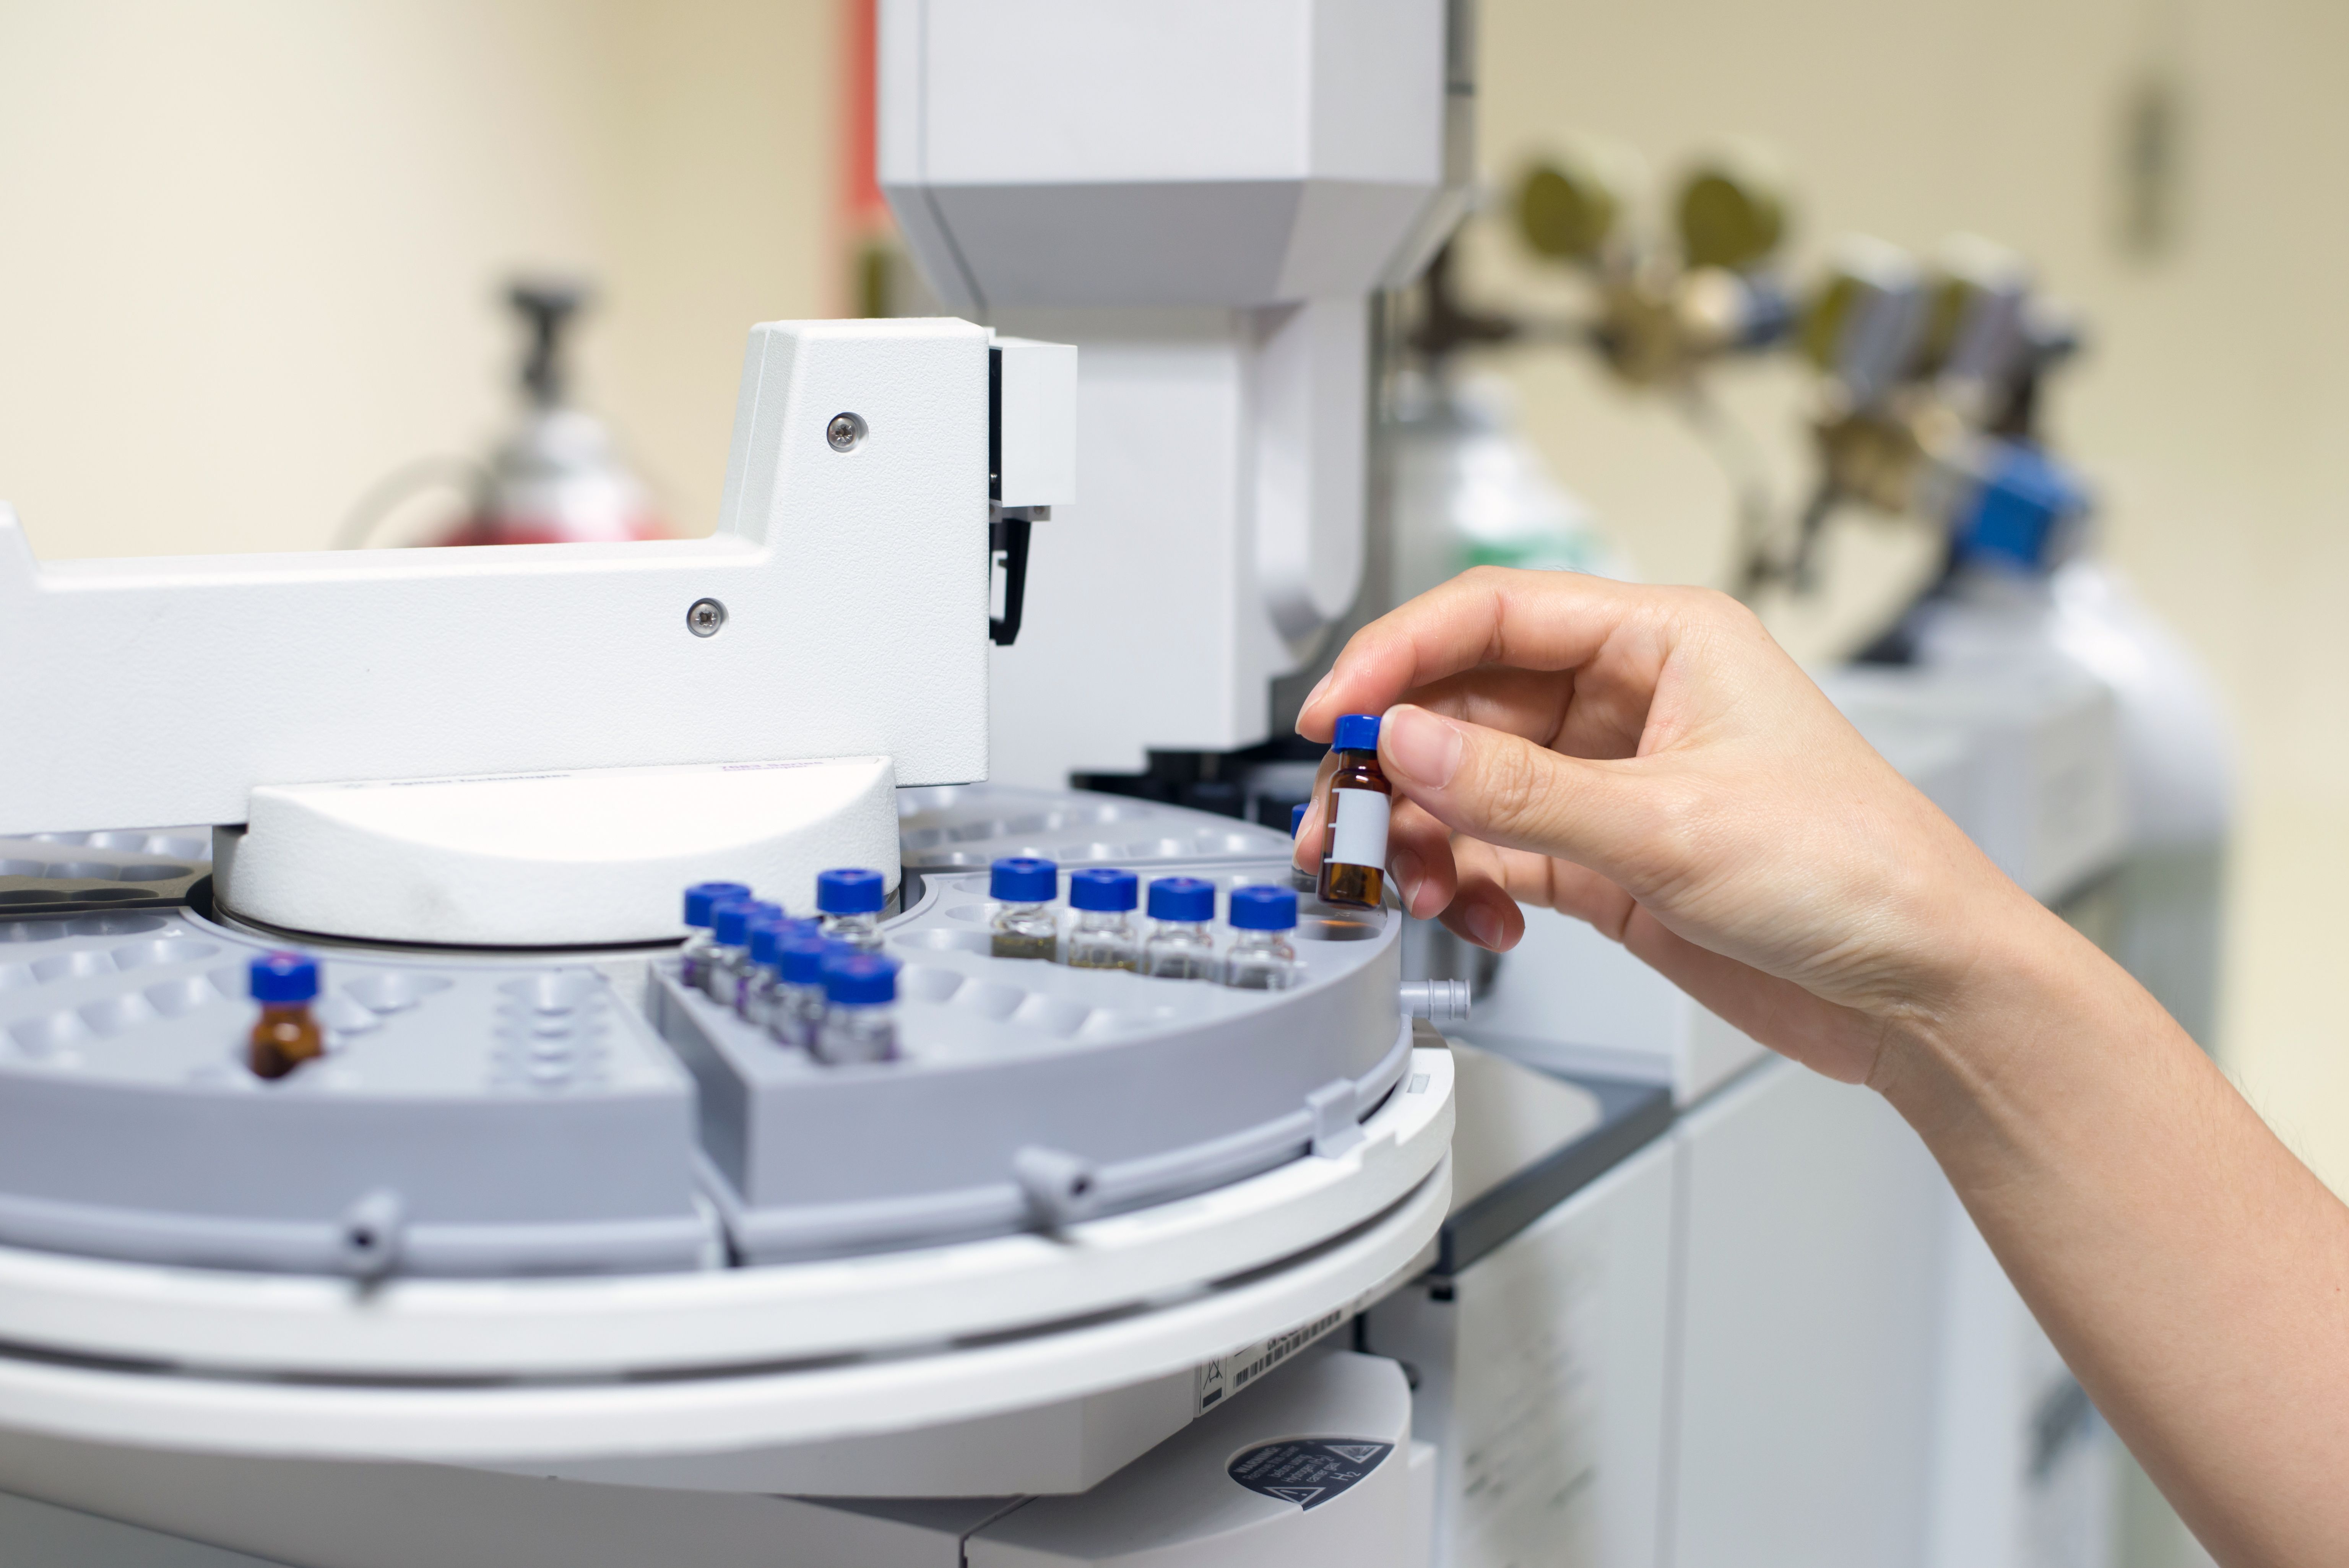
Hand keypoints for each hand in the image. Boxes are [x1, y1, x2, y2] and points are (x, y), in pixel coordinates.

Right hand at [1292, 567, 2042, 1085]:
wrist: (1923, 989)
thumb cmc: (1858, 874)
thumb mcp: (1669, 824)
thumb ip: (1520, 788)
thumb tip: (1406, 744)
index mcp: (1662, 641)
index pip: (1492, 614)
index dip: (1398, 656)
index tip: (1335, 712)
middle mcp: (1631, 699)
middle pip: (1465, 702)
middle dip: (1396, 763)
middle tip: (1344, 820)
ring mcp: (1613, 780)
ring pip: (1471, 784)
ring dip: (1423, 834)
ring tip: (1403, 883)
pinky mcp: (1607, 857)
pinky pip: (1499, 851)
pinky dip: (1467, 883)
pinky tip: (1473, 914)